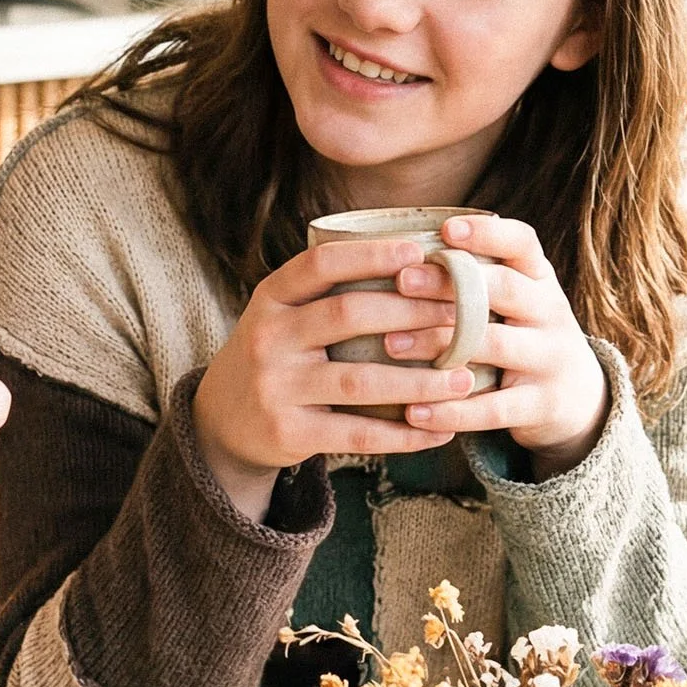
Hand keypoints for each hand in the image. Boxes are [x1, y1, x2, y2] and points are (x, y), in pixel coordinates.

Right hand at [191, 234, 478, 522]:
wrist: (222, 421)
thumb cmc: (276, 356)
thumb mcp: (283, 314)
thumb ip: (329, 292)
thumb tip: (418, 261)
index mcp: (271, 298)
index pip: (320, 265)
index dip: (370, 255)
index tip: (419, 251)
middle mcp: (268, 338)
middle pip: (347, 315)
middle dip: (412, 312)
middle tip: (462, 316)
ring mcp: (276, 388)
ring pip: (361, 381)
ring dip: (420, 381)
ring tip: (464, 379)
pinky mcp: (289, 434)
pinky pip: (357, 434)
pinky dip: (404, 435)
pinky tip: (439, 432)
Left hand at [385, 212, 608, 474]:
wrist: (581, 399)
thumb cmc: (524, 336)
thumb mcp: (517, 300)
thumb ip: (476, 278)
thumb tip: (394, 251)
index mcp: (540, 278)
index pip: (522, 243)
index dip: (487, 233)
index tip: (446, 229)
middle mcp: (550, 312)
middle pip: (504, 289)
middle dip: (450, 283)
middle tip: (402, 280)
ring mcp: (549, 359)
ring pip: (493, 345)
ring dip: (438, 343)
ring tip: (390, 345)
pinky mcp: (541, 405)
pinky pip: (492, 409)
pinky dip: (450, 411)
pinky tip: (411, 412)